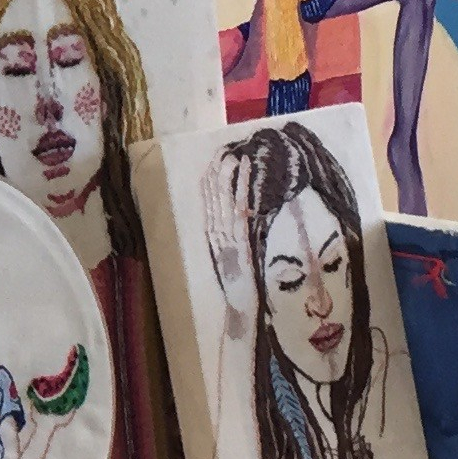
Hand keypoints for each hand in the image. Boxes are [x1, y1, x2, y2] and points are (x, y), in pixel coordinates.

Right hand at [200, 149, 259, 333]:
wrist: (242, 311)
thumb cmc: (241, 289)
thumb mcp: (231, 261)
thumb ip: (232, 241)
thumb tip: (242, 219)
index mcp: (212, 238)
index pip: (207, 202)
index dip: (211, 179)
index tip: (217, 158)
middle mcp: (215, 235)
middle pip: (213, 197)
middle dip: (220, 171)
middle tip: (228, 147)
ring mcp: (227, 238)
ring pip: (226, 199)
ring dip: (233, 174)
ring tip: (241, 152)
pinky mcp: (240, 242)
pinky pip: (240, 210)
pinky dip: (242, 189)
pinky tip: (250, 174)